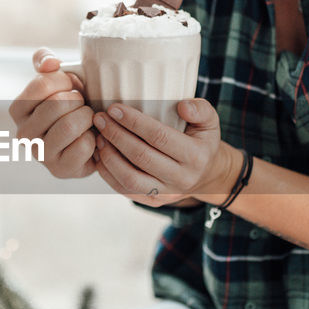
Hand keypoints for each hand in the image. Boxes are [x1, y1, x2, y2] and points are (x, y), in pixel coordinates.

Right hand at [8, 48, 96, 178]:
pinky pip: (84, 146)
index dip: (65, 81)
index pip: (42, 85)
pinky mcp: (60, 170)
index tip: (72, 87)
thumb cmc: (72, 103)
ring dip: (87, 118)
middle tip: (83, 105)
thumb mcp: (57, 77)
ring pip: (69, 125)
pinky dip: (94, 138)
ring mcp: (40, 154)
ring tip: (88, 119)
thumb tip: (48, 64)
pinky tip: (92, 137)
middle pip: (57, 105)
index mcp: (18, 109)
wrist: (91, 134)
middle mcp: (23, 133)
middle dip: (79, 100)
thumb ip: (45, 60)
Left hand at [91, 99, 239, 207]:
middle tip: (99, 119)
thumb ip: (201, 109)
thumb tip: (182, 106)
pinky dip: (108, 173)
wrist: (207, 175)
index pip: (160, 137)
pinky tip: (100, 155)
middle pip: (141, 157)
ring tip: (98, 136)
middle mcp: (182, 178)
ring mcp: (167, 193)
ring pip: (130, 179)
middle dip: (116, 136)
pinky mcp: (153, 202)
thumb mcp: (210, 122)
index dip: (134, 122)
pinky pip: (126, 190)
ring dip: (109, 156)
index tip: (114, 108)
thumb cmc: (202, 141)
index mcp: (196, 156)